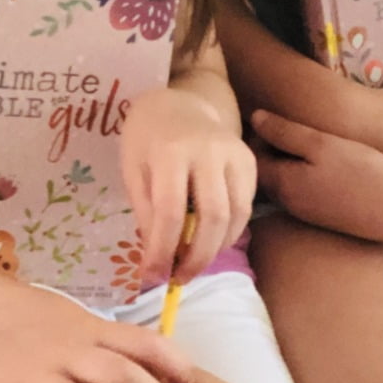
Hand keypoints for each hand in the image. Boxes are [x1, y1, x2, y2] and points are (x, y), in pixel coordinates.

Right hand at [0, 271, 193, 382]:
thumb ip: (106, 341)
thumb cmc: (32, 315)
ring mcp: (36, 376)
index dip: (171, 361)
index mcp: (89, 328)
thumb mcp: (75, 317)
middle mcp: (67, 352)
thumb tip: (149, 366)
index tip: (190, 382)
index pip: (140, 341)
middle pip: (118, 375)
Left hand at [120, 83, 256, 286]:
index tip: (152, 276)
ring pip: (235, 215)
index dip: (162, 250)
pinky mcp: (250, 161)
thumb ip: (145, 212)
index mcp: (171, 151)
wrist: (178, 104)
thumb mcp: (133, 171)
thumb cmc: (147, 139)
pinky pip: (245, 207)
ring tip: (193, 263)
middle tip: (179, 279)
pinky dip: (229, 232)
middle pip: (212, 217)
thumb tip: (157, 260)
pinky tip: (210, 241)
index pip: (171, 212)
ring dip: (215, 249)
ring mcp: (235, 154)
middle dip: (197, 257)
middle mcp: (209, 150)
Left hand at [250, 109, 382, 242]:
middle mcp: (288, 204)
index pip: (252, 158)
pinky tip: (326, 164)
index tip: (277, 118)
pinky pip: (302, 193)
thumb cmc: (361, 170)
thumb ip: (285, 131)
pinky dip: (304, 177)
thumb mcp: (320, 143)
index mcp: (282, 184)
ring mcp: (307, 214)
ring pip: (284, 184)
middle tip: (291, 127)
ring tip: (308, 141)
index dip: (259, 135)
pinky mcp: (325, 218)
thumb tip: (254, 117)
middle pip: (266, 173)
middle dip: (271, 149)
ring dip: (288, 163)